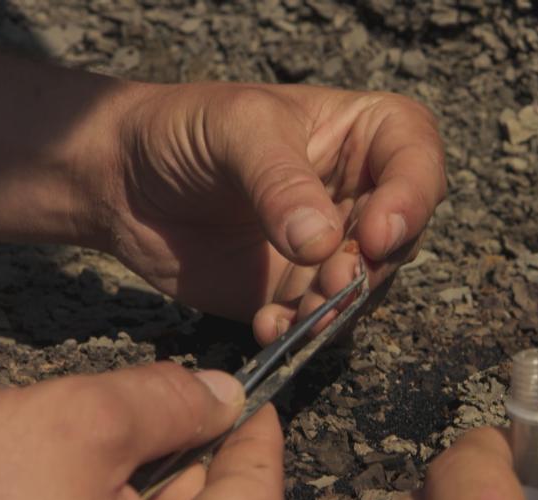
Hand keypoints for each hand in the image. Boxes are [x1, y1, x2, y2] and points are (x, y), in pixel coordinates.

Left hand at [106, 83, 445, 342]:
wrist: (119, 181)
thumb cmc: (182, 129)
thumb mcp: (236, 131)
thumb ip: (280, 182)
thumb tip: (323, 242)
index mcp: (363, 134)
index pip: (417, 161)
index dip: (412, 200)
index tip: (378, 234)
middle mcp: (360, 194)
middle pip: (401, 235)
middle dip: (373, 264)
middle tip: (336, 277)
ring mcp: (331, 248)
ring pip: (367, 287)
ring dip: (341, 306)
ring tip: (303, 314)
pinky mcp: (298, 292)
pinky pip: (320, 322)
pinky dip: (301, 332)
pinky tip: (268, 327)